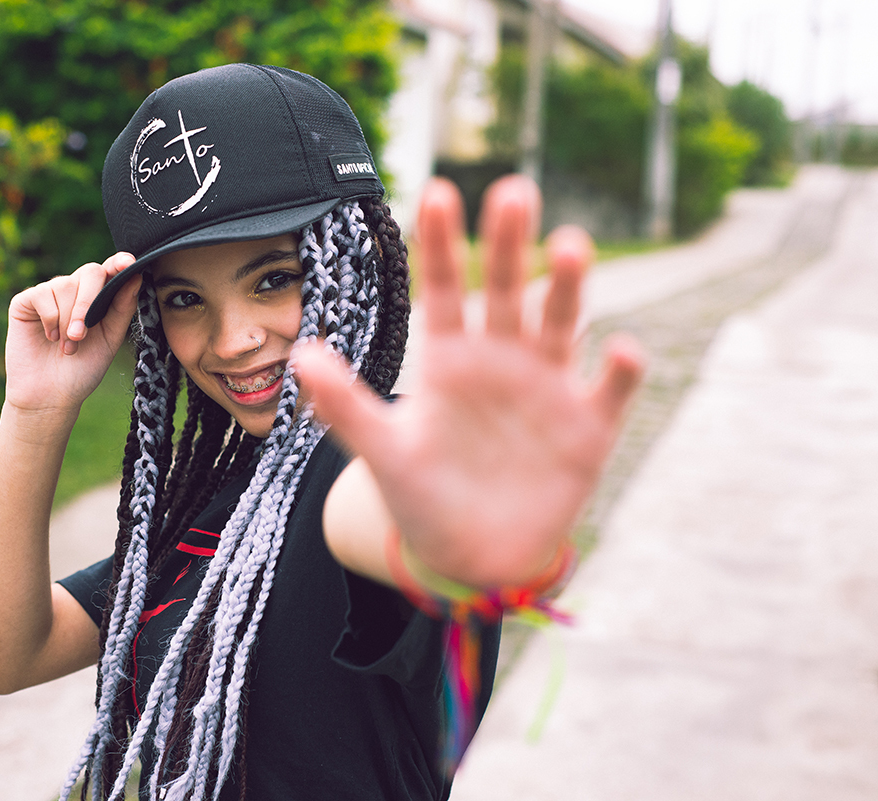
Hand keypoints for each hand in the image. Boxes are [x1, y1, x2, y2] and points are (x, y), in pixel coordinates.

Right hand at [4, 252, 141, 420]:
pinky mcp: (26, 301)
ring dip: (68, 321)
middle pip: (90, 272)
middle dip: (88, 303)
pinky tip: (49, 338)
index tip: (128, 263)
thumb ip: (122, 308)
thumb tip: (136, 275)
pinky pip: (42, 295)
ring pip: (64, 286)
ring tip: (67, 346)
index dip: (119, 263)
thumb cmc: (83, 369)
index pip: (110, 271)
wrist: (51, 395)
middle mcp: (74, 290)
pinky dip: (50, 319)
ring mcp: (50, 293)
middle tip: (80, 335)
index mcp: (98, 297)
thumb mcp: (110, 339)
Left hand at [298, 176, 643, 587]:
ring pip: (561, 324)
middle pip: (508, 290)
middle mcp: (502, 359)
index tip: (437, 193)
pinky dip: (617, 372)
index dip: (441, 245)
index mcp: (450, 358)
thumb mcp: (383, 453)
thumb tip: (299, 357)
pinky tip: (618, 351)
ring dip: (567, 287)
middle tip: (514, 192)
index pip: (444, 290)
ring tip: (569, 246)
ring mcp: (549, 389)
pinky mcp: (589, 429)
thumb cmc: (423, 495)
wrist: (474, 557)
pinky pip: (608, 392)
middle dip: (511, 244)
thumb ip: (344, 406)